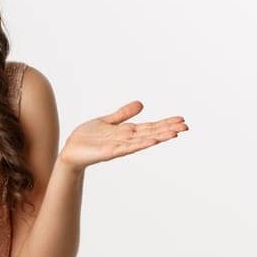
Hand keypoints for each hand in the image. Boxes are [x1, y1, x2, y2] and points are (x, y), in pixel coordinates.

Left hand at [59, 100, 187, 170]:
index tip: (181, 119)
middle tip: (186, 126)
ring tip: (174, 133)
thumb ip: (123, 114)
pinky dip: (140, 144)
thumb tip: (141, 104)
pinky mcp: (109, 152)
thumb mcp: (107, 121)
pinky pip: (127, 147)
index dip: (165, 123)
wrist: (70, 151)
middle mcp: (126, 139)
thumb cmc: (87, 138)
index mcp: (126, 132)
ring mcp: (119, 146)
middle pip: (150, 133)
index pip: (150, 126)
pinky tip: (152, 140)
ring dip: (159, 137)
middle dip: (168, 129)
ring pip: (142, 140)